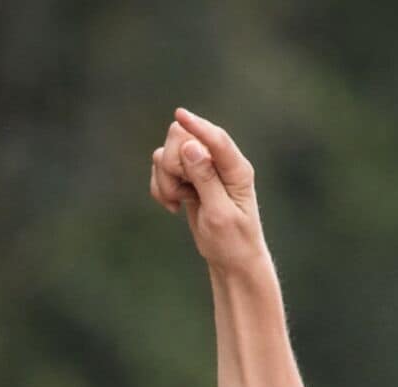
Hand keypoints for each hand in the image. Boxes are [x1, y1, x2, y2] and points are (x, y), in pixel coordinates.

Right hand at [149, 108, 267, 269]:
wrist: (231, 260)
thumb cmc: (232, 240)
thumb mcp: (219, 213)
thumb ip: (205, 178)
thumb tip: (191, 146)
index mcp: (237, 170)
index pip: (216, 139)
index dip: (197, 126)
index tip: (179, 114)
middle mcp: (220, 164)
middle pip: (183, 141)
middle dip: (172, 167)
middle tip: (181, 192)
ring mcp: (202, 169)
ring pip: (167, 156)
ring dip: (165, 181)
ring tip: (179, 202)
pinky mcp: (188, 178)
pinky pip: (161, 171)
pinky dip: (160, 189)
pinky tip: (174, 206)